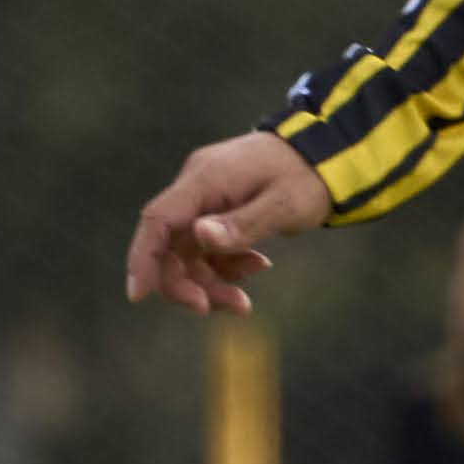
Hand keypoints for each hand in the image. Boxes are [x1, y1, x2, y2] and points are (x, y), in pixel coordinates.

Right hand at [126, 130, 327, 311]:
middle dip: (186, 284)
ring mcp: (205, 200)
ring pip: (187, 253)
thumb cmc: (306, 176)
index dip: (143, 258)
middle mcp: (197, 188)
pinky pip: (206, 249)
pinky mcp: (216, 211)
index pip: (159, 219)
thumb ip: (243, 223)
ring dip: (209, 282)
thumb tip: (199, 236)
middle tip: (222, 308)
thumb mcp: (284, 204)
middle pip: (168, 245)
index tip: (137, 296)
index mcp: (206, 179)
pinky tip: (256, 267)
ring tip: (243, 302)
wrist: (326, 156)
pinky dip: (225, 267)